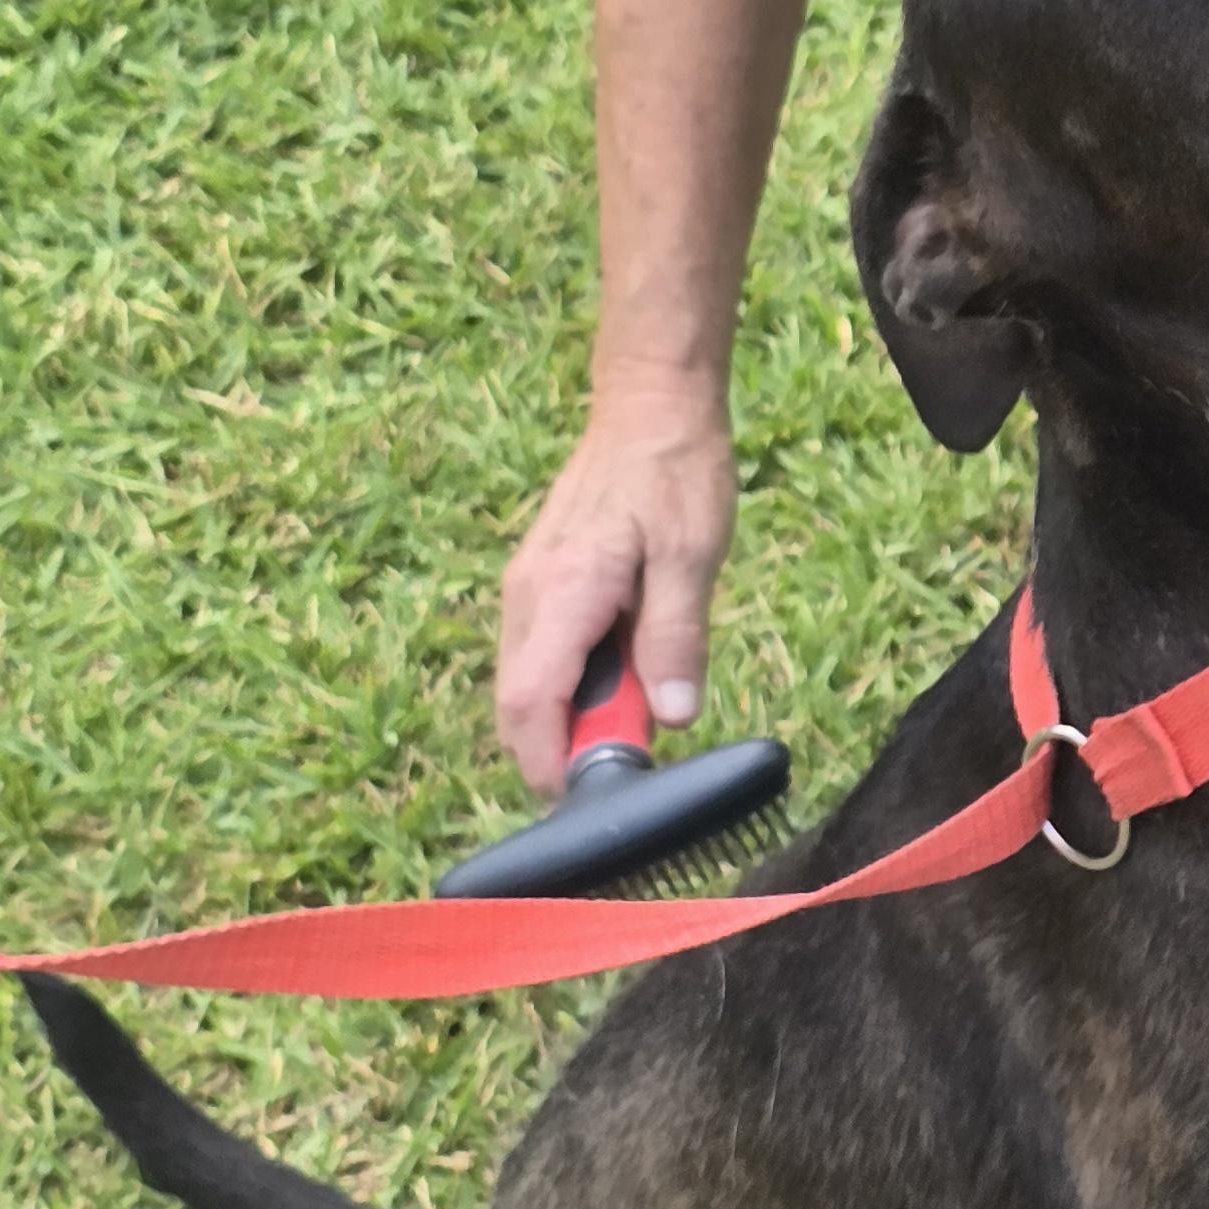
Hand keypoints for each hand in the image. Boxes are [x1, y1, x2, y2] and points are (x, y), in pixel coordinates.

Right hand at [496, 386, 736, 792]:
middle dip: (561, 752)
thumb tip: (672, 718)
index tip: (587, 802)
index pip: (529, 704)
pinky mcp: (541, 587)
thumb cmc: (676, 474)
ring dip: (572, 718)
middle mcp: (527, 598)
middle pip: (517, 707)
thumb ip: (676, 639)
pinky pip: (543, 658)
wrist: (649, 406)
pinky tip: (627, 680)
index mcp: (561, 595)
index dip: (548, 764)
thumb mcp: (692, 557)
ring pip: (528, 686)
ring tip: (638, 719)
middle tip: (630, 765)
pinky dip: (574, 688)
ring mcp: (528, 591)